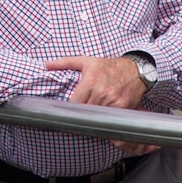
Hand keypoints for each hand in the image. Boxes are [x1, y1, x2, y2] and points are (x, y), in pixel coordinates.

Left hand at [45, 55, 160, 153]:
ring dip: (93, 120)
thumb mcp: (86, 61)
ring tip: (91, 118)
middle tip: (78, 118)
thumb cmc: (108, 66)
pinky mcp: (123, 107)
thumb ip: (65, 63)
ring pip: (97, 118)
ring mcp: (113, 101)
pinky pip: (110, 120)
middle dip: (82, 115)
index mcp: (90, 81)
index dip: (71, 110)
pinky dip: (105, 121)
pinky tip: (103, 119)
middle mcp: (101, 92)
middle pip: (85, 112)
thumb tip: (46, 65)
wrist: (135, 69)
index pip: (74, 104)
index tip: (69, 113)